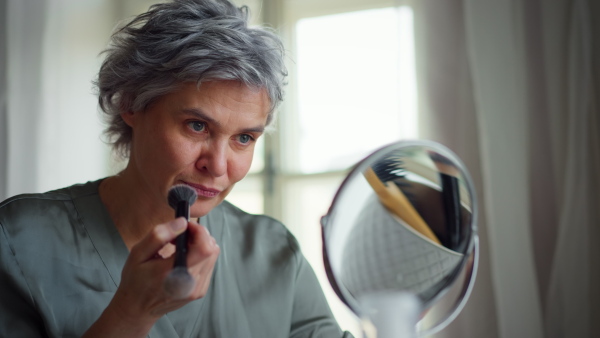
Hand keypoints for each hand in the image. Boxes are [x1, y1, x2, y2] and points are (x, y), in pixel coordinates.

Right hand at [83, 217, 219, 337]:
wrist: (137, 308)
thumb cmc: (135, 281)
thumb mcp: (138, 253)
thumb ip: (159, 235)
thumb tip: (182, 222)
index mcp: (174, 273)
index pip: (204, 247)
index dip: (199, 231)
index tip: (186, 226)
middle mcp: (190, 283)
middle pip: (212, 249)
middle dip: (199, 235)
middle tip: (181, 235)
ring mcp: (197, 289)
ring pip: (213, 256)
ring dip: (201, 245)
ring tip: (181, 246)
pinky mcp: (200, 290)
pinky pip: (209, 265)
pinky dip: (200, 256)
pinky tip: (184, 257)